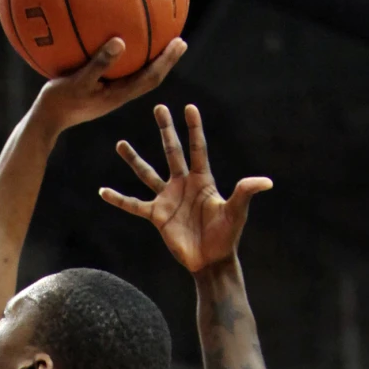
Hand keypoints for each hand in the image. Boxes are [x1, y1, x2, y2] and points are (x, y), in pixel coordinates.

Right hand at [33, 34, 187, 137]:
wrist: (45, 122)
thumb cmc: (59, 102)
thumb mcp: (78, 81)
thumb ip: (99, 63)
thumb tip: (121, 41)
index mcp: (119, 94)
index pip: (151, 77)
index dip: (167, 61)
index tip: (180, 42)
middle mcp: (119, 95)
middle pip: (150, 77)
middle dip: (166, 60)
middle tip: (179, 39)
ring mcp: (109, 94)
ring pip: (137, 76)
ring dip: (151, 60)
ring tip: (159, 40)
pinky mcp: (99, 91)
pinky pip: (119, 72)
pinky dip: (127, 58)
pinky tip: (121, 43)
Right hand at [101, 103, 270, 275]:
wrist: (210, 261)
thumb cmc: (226, 236)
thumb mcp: (236, 212)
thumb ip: (245, 193)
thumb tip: (265, 182)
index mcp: (202, 179)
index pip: (197, 148)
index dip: (194, 128)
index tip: (189, 107)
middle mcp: (183, 184)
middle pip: (172, 150)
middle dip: (166, 129)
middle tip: (158, 107)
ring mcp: (168, 198)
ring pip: (148, 173)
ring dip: (134, 159)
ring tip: (121, 144)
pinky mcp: (156, 216)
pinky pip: (134, 205)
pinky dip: (118, 199)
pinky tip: (103, 191)